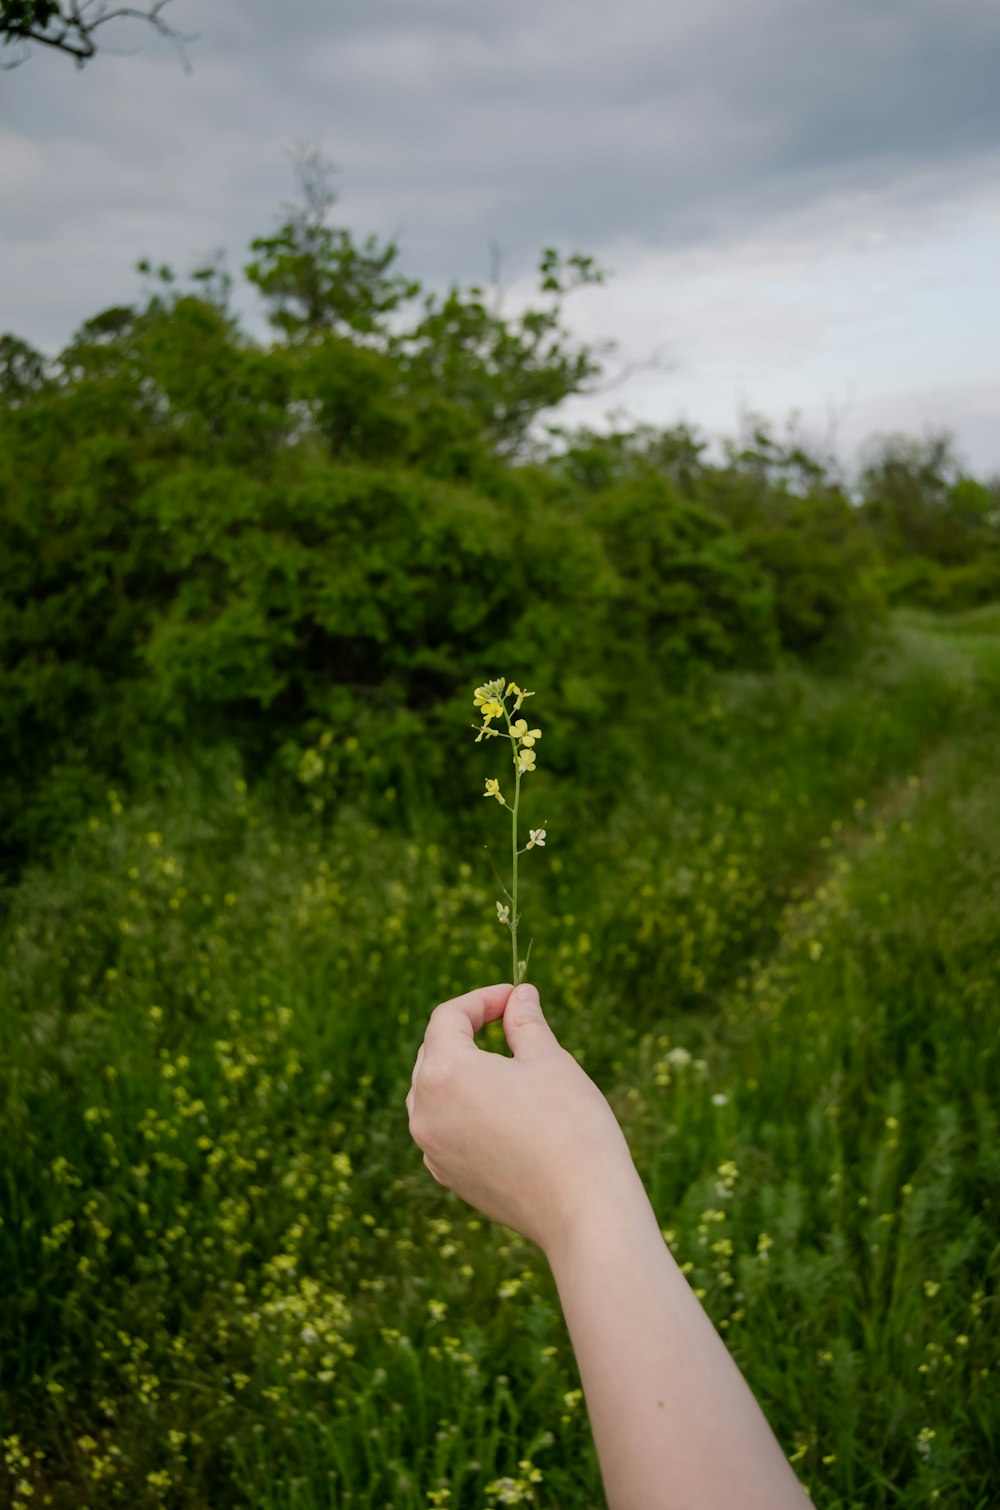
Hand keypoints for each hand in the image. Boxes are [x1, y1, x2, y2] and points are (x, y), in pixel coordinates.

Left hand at [406, 982, 636, 1254]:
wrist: (582, 1210)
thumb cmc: (569, 1125)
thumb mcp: (548, 1060)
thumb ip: (525, 1022)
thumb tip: (520, 995)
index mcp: (444, 1073)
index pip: (448, 1018)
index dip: (482, 999)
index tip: (516, 996)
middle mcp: (425, 1111)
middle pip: (434, 1052)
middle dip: (469, 1032)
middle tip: (512, 1022)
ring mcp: (432, 1149)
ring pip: (434, 1092)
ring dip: (463, 1070)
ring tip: (508, 1066)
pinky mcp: (448, 1177)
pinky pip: (444, 1128)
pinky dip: (464, 1109)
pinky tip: (503, 1111)